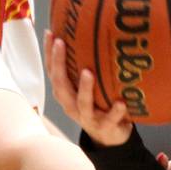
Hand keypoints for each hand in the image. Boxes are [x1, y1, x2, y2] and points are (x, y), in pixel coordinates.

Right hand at [45, 32, 134, 146]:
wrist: (110, 137)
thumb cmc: (98, 104)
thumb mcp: (88, 86)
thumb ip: (85, 66)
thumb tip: (88, 32)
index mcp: (67, 94)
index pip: (53, 72)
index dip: (49, 54)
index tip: (51, 33)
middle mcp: (72, 105)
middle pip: (61, 85)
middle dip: (59, 64)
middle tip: (61, 44)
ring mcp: (88, 117)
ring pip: (82, 103)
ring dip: (84, 88)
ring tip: (88, 73)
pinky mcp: (105, 127)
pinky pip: (109, 119)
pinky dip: (115, 111)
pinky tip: (121, 102)